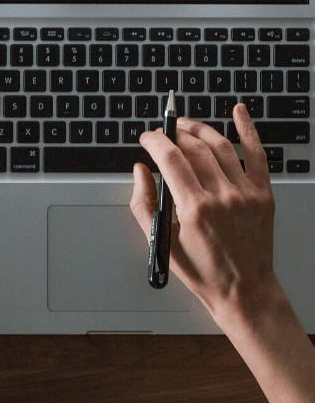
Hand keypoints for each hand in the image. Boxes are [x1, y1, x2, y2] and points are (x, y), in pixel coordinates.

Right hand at [130, 103, 281, 327]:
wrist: (244, 291)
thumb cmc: (203, 271)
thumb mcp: (161, 240)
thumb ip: (143, 202)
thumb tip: (139, 172)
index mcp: (194, 208)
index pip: (170, 159)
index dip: (154, 141)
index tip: (146, 138)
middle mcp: (222, 196)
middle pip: (194, 148)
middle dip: (173, 134)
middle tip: (162, 133)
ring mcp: (246, 193)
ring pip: (221, 146)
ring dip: (199, 129)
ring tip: (184, 125)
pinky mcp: (263, 194)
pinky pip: (258, 154)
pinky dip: (249, 129)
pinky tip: (240, 112)